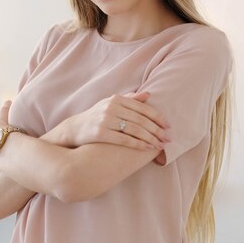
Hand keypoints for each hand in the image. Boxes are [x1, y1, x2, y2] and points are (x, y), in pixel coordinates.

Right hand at [47, 92, 170, 150]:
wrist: (75, 128)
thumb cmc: (96, 116)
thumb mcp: (110, 103)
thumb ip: (129, 99)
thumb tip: (148, 94)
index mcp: (116, 99)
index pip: (142, 107)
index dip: (157, 117)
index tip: (168, 125)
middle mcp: (111, 107)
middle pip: (140, 119)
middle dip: (156, 130)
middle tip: (167, 138)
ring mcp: (105, 120)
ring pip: (134, 130)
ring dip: (150, 138)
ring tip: (160, 145)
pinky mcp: (101, 133)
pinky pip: (124, 140)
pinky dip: (138, 144)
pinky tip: (147, 149)